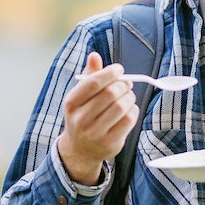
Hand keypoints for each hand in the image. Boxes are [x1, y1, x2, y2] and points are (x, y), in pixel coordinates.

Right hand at [56, 53, 138, 185]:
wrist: (79, 149)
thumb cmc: (82, 115)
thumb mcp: (80, 96)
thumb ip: (89, 75)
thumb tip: (94, 55)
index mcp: (71, 103)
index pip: (93, 83)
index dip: (110, 73)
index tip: (119, 70)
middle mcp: (80, 119)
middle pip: (110, 94)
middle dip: (123, 85)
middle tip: (127, 83)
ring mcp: (95, 133)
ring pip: (121, 106)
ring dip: (129, 97)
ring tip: (128, 96)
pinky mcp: (110, 142)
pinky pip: (129, 120)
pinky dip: (133, 110)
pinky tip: (129, 109)